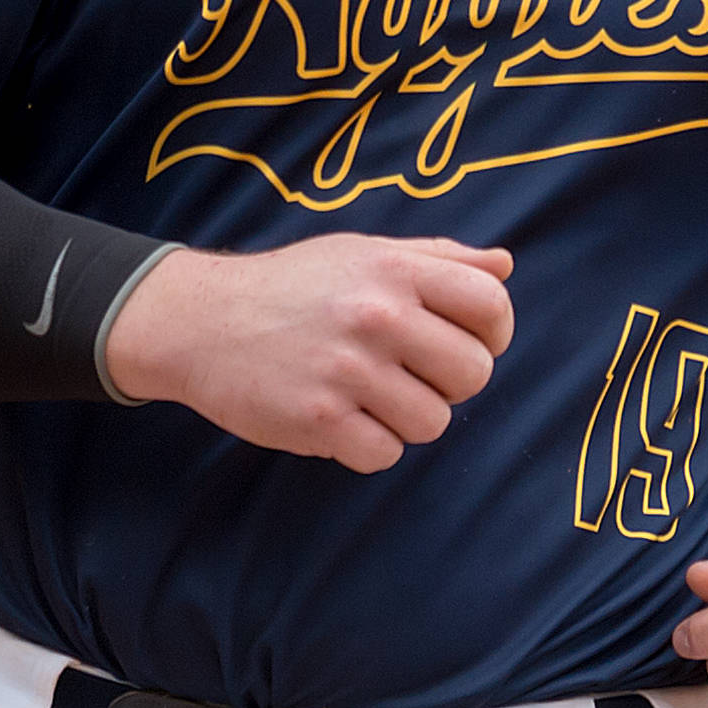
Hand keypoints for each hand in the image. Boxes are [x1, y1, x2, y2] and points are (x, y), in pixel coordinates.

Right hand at [101, 234, 512, 471]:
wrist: (201, 321)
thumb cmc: (294, 287)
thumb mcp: (364, 252)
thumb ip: (438, 259)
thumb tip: (505, 266)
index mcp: (395, 269)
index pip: (492, 304)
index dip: (493, 333)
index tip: (465, 342)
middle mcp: (377, 315)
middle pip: (473, 373)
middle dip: (449, 383)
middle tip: (407, 373)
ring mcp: (348, 369)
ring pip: (433, 422)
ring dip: (407, 419)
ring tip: (368, 395)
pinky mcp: (318, 419)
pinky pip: (385, 454)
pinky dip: (369, 446)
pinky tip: (341, 418)